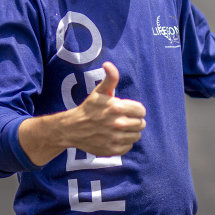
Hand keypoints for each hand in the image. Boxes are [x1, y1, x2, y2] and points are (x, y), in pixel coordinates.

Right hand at [18, 62, 145, 165]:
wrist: (72, 128)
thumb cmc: (89, 108)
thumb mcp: (99, 91)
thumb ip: (110, 78)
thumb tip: (108, 64)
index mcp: (117, 108)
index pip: (141, 111)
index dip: (135, 110)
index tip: (127, 110)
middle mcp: (119, 124)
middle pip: (141, 124)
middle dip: (134, 120)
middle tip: (123, 119)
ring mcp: (116, 138)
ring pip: (136, 136)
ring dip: (130, 132)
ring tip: (119, 128)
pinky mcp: (113, 150)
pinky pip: (129, 147)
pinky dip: (124, 143)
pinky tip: (115, 137)